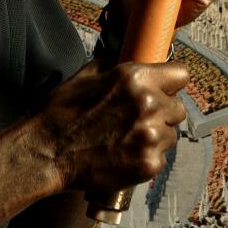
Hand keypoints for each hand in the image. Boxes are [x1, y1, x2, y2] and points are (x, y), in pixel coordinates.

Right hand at [37, 60, 187, 193]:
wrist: (46, 153)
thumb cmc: (62, 113)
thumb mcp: (88, 74)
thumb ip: (118, 68)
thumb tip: (134, 63)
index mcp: (136, 78)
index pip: (181, 75)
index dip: (171, 84)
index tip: (165, 90)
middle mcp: (149, 104)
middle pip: (179, 108)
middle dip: (163, 112)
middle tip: (138, 119)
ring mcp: (151, 136)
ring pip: (171, 134)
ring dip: (156, 135)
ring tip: (127, 138)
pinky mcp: (149, 163)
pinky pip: (161, 157)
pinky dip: (146, 157)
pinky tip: (124, 154)